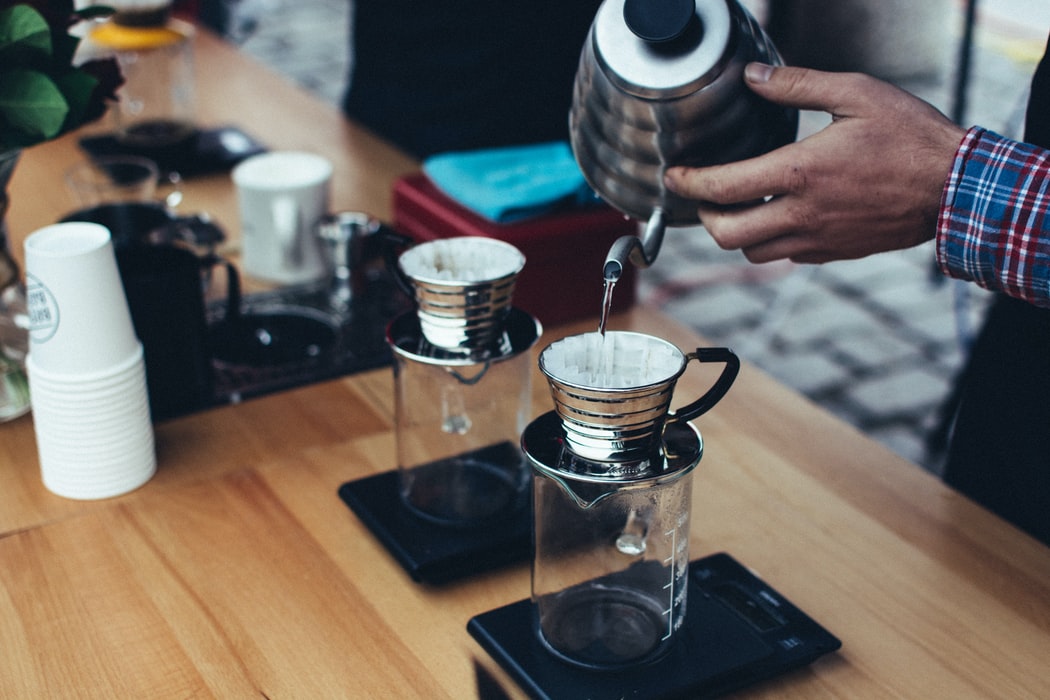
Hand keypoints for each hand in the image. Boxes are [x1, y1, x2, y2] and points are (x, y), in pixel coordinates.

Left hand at [663, 63, 966, 263]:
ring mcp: (817, 239)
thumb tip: (753, 77)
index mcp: (800, 172)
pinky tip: (779, 217)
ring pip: (752, 252)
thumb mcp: (856, 94)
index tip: (674, 176)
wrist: (955, 188)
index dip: (688, 184)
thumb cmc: (910, 138)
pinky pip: (786, 256)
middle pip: (727, 235)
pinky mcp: (834, 253)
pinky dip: (770, 241)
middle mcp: (802, 214)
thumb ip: (798, 86)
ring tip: (736, 207)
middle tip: (703, 196)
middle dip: (704, 216)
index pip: (723, 187)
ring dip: (736, 233)